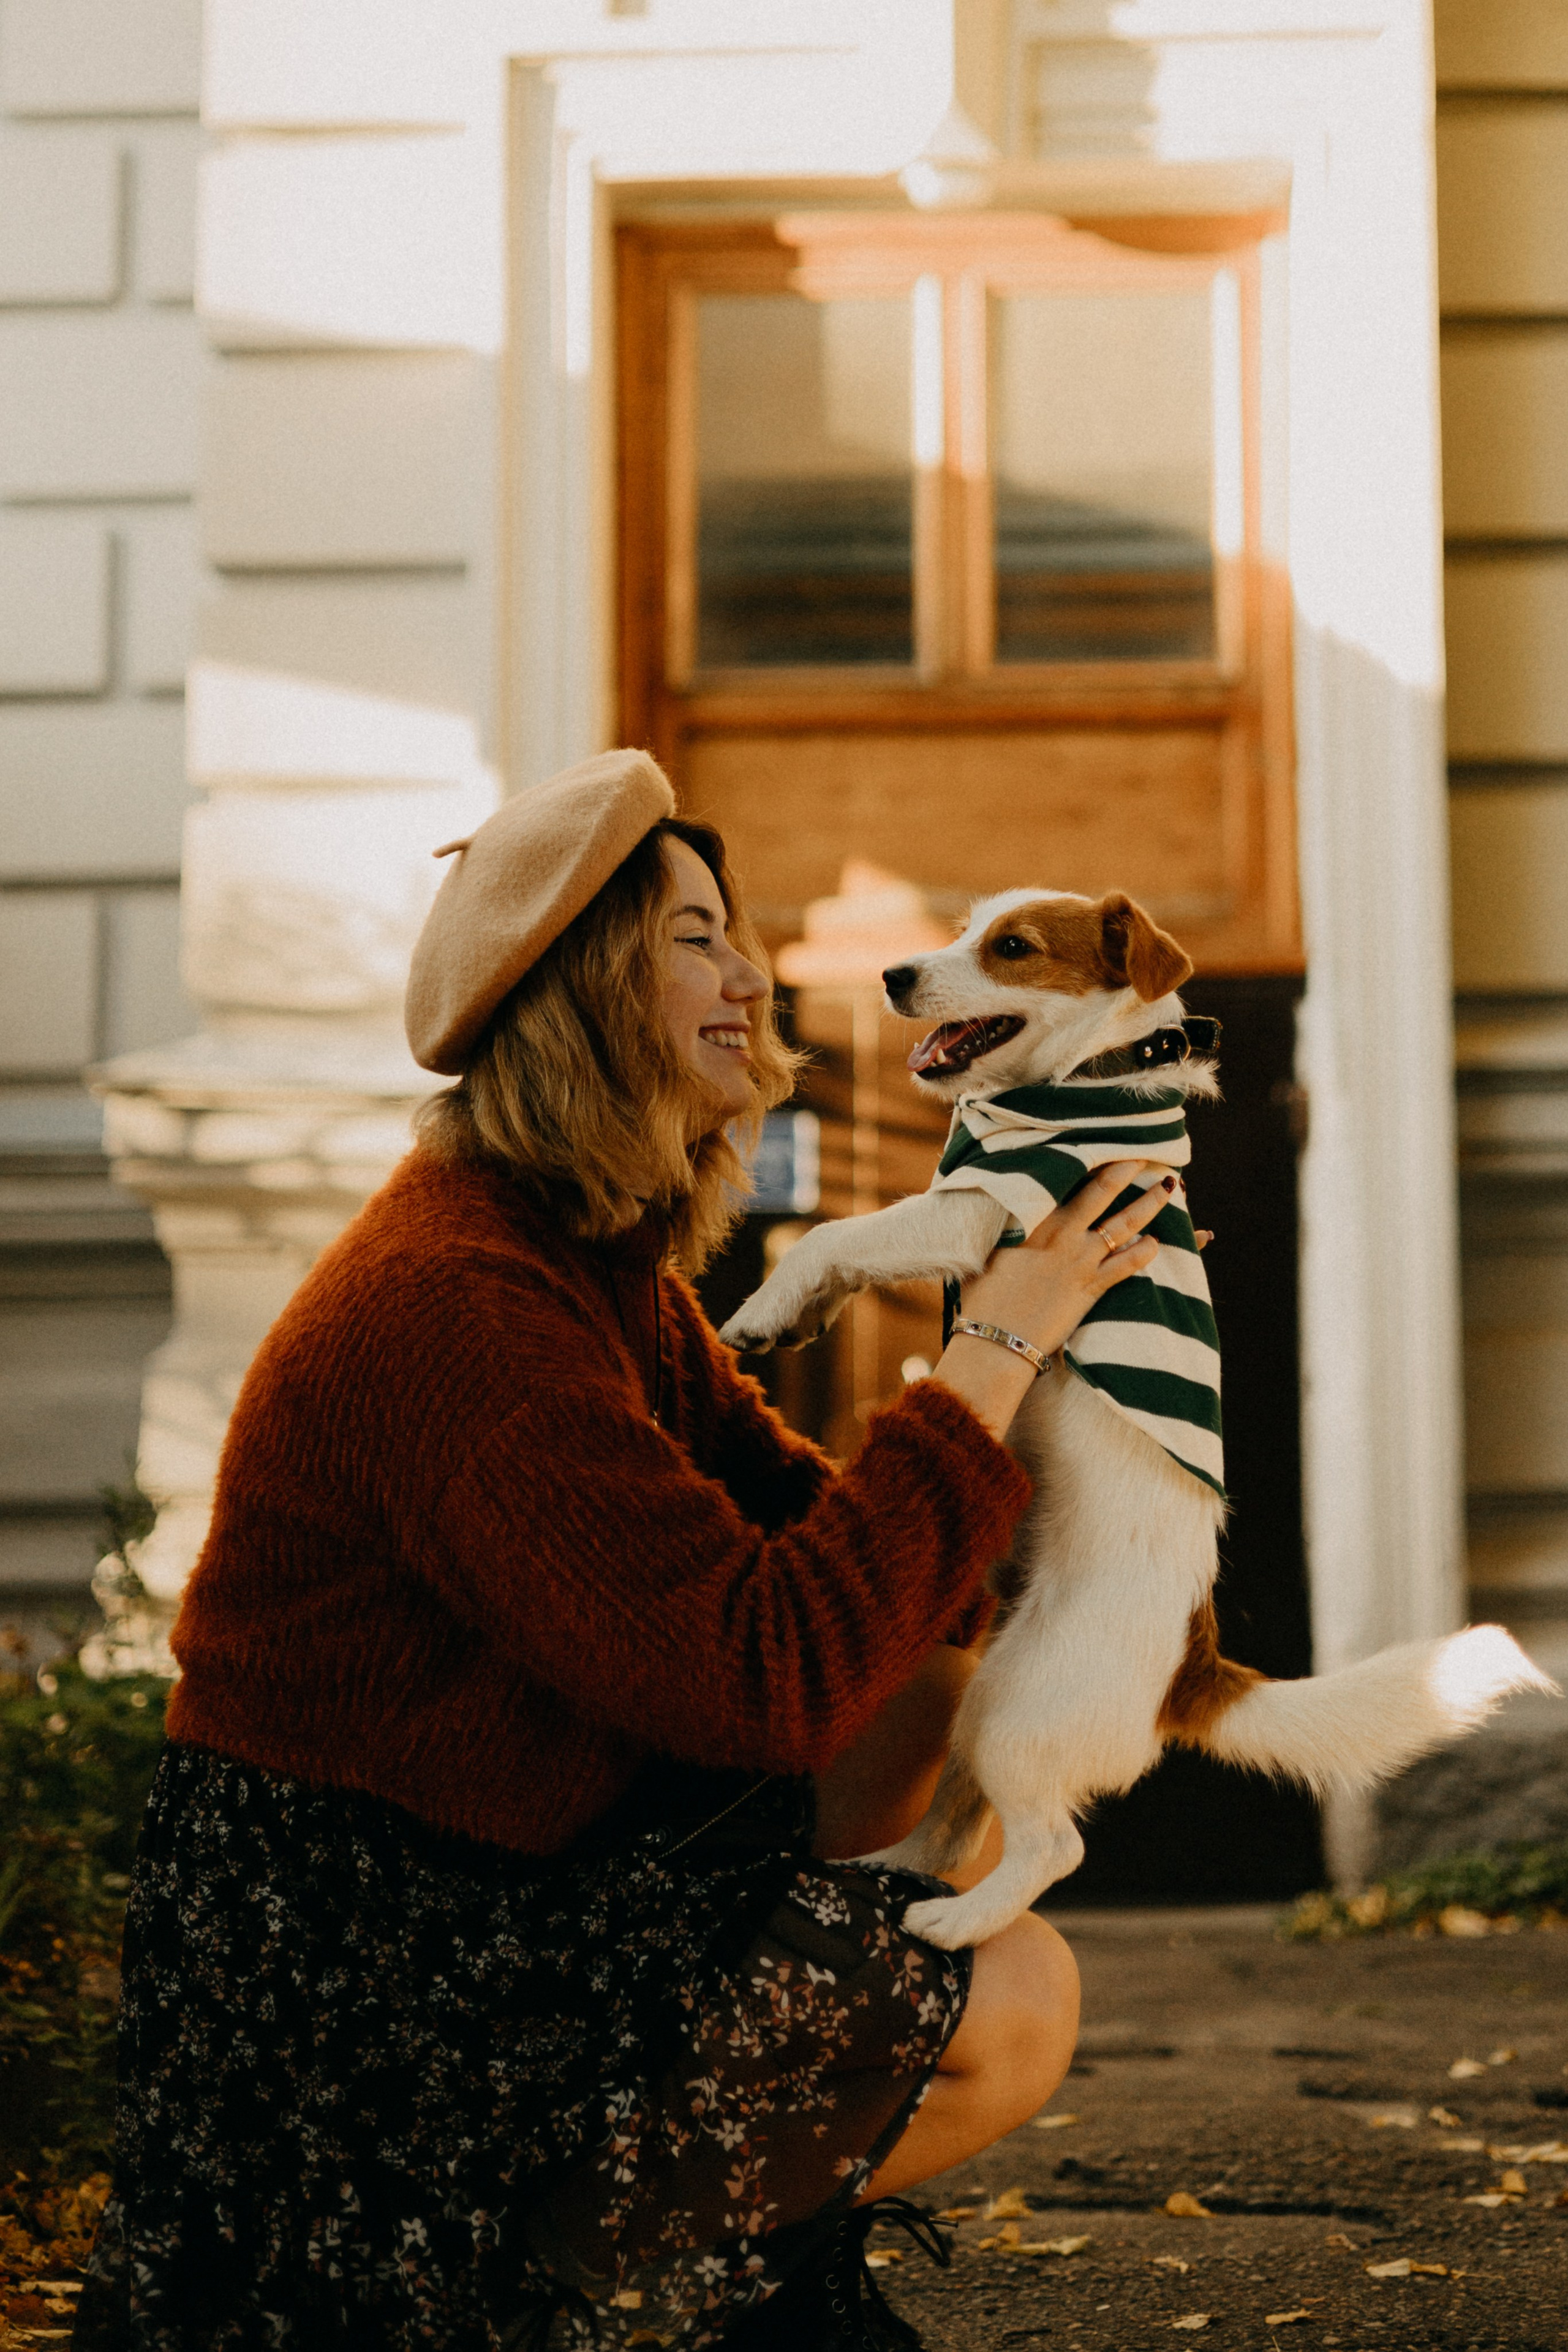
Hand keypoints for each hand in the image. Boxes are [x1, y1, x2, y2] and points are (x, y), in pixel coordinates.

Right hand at [930, 1161, 1169, 1441]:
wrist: (996, 1339)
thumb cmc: (983, 1296)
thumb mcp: (985, 1250)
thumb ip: (1001, 1225)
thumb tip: (997, 1205)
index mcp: (1034, 1218)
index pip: (1066, 1177)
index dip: (1088, 1159)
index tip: (1104, 1143)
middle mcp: (1063, 1233)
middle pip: (1103, 1191)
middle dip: (1127, 1169)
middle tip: (1145, 1154)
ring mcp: (1081, 1259)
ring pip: (1126, 1223)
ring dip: (1151, 1202)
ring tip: (1170, 1187)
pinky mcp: (1093, 1287)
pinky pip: (1129, 1264)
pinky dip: (1146, 1251)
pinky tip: (1158, 1243)